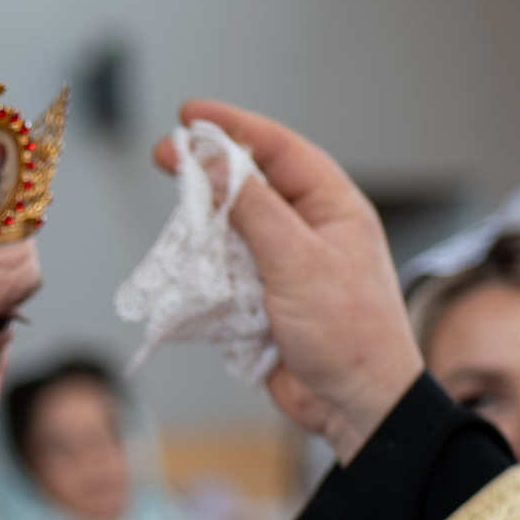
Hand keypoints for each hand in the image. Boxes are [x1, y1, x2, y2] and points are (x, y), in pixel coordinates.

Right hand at [155, 101, 422, 461]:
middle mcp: (310, 228)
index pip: (279, 148)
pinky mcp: (267, 298)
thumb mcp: (298, 261)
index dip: (233, 126)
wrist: (356, 405)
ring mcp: (287, 264)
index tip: (189, 114)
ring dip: (203, 223)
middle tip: (163, 157)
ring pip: (233, 226)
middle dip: (208, 171)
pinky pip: (226, 269)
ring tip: (173, 218)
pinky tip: (184, 263)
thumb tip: (217, 164)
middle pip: (251, 183)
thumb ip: (254, 209)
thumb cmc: (348, 332)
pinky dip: (204, 265)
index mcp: (333, 206)